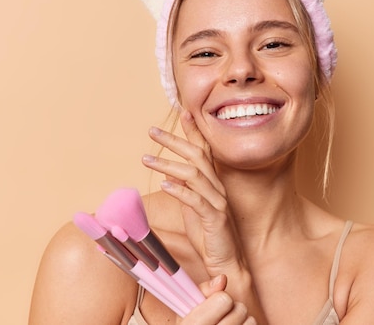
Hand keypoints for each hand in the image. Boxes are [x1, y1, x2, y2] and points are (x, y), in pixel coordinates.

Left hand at [142, 111, 267, 323]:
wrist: (227, 261)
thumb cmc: (208, 234)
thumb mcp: (191, 206)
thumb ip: (183, 187)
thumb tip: (168, 171)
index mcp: (212, 182)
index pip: (204, 150)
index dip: (193, 131)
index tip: (182, 112)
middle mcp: (217, 187)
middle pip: (197, 155)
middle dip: (174, 141)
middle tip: (152, 131)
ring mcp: (218, 202)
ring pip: (194, 174)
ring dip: (169, 164)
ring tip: (146, 159)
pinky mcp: (215, 218)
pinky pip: (196, 200)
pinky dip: (180, 190)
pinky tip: (165, 185)